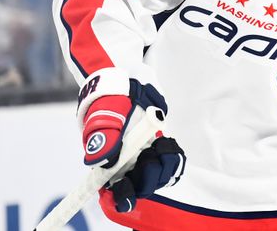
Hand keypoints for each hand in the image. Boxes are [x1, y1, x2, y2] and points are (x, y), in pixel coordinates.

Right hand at [81, 80, 184, 211]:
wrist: (127, 79)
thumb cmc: (110, 98)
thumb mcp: (105, 113)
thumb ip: (104, 136)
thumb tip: (103, 161)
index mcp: (109, 163)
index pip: (117, 191)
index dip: (124, 197)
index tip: (128, 192)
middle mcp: (128, 164)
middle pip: (143, 185)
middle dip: (150, 176)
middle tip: (149, 155)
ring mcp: (145, 155)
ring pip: (160, 175)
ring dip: (164, 165)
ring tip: (160, 144)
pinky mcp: (160, 145)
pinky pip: (171, 159)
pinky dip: (172, 154)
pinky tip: (165, 142)